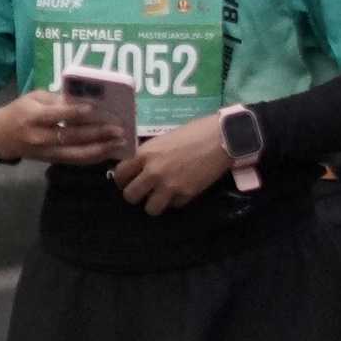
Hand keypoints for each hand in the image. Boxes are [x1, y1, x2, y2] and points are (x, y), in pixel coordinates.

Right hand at [0, 89, 127, 165]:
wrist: (0, 137)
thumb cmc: (18, 111)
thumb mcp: (32, 98)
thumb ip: (56, 100)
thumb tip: (83, 100)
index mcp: (33, 117)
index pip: (58, 115)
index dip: (77, 112)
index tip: (96, 109)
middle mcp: (41, 137)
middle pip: (72, 137)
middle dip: (97, 134)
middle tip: (118, 129)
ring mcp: (47, 152)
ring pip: (77, 154)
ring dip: (100, 150)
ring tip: (119, 143)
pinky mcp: (52, 160)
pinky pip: (75, 161)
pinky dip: (93, 157)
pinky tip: (108, 152)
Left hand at [111, 113, 230, 214]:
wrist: (220, 138)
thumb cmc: (193, 132)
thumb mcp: (163, 139)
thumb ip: (149, 155)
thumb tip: (139, 167)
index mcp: (145, 154)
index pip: (120, 174)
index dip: (122, 179)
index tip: (128, 180)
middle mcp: (153, 172)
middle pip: (130, 196)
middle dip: (135, 195)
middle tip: (144, 191)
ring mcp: (169, 186)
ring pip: (150, 208)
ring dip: (154, 203)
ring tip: (161, 196)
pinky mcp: (186, 195)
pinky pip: (173, 206)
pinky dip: (176, 201)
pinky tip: (182, 190)